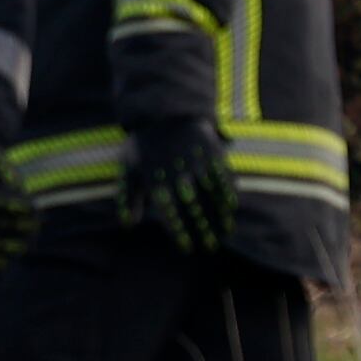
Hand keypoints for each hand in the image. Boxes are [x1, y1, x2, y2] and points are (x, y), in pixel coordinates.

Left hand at [121, 114, 233, 254]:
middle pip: (192, 208)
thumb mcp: (129, 169)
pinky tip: (232, 208)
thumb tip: (129, 224)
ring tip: (225, 233)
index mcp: (154, 179)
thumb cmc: (143, 146)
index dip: (178, 232)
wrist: (163, 112)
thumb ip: (127, 197)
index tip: (186, 248)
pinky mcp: (211, 152)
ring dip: (219, 216)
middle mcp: (177, 174)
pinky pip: (223, 176)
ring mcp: (196, 162)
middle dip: (202, 229)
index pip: (168, 212)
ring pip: (210, 195)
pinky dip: (228, 192)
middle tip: (210, 247)